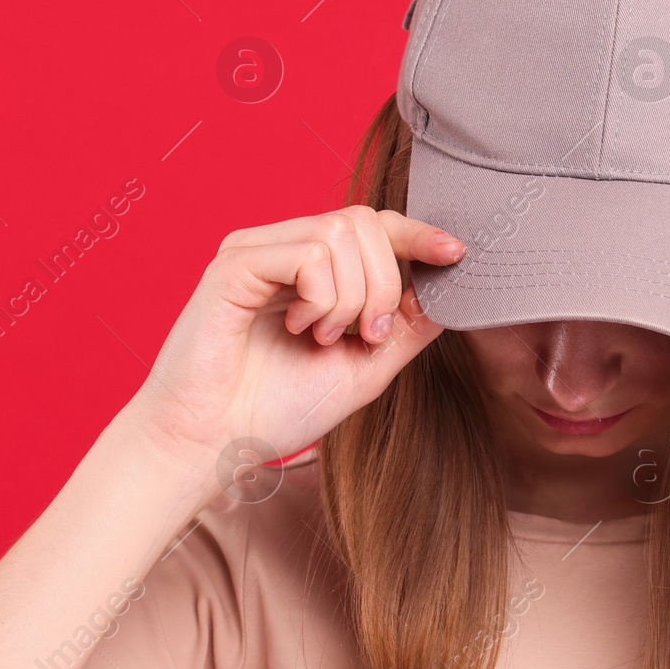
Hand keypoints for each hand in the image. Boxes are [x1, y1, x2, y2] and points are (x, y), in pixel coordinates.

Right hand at [125, 206, 465, 463]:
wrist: (213, 445)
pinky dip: (321, 298)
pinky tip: (299, 328)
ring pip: (340, 234)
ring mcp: (257, 250)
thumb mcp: (364, 369)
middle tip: (366, 335)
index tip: (456, 253)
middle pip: (366, 223)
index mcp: (310, 267)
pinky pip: (308, 254)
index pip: (374, 225)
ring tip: (321, 337)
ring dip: (351, 298)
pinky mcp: (234, 264)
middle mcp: (282, 247)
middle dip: (385, 285)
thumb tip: (450, 290)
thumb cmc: (275, 409)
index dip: (418, 234)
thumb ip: (406, 328)